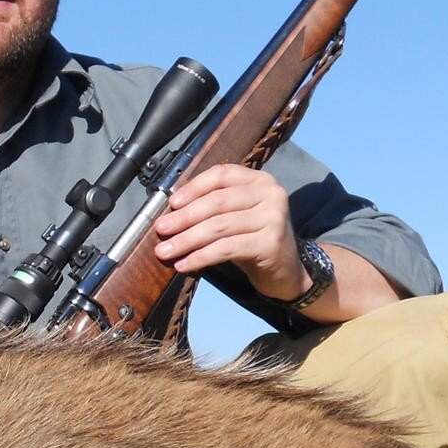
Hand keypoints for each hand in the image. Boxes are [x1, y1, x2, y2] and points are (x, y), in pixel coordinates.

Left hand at [153, 164, 308, 300]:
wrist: (286, 271)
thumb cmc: (254, 240)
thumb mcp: (236, 216)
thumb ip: (213, 207)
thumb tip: (171, 212)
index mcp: (260, 180)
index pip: (221, 175)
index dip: (194, 188)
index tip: (172, 203)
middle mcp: (270, 194)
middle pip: (217, 202)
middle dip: (184, 217)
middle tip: (161, 230)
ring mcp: (273, 218)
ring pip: (219, 226)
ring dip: (187, 240)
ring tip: (166, 251)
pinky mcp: (271, 243)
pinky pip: (226, 248)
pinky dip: (201, 257)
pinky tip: (184, 264)